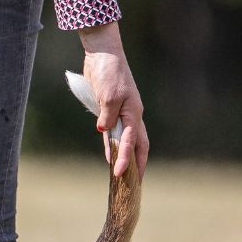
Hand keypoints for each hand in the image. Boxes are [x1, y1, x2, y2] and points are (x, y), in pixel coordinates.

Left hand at [79, 22, 148, 178]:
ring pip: (127, 142)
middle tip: (135, 185)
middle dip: (137, 165)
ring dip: (125, 158)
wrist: (103, 56)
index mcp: (134, 113)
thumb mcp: (109, 93)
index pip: (132, 142)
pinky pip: (114, 135)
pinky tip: (109, 157)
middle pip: (138, 146)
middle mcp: (131, 116)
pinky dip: (112, 147)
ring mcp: (122, 115)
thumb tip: (104, 131)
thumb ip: (108, 114)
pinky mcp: (110, 113)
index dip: (126, 159)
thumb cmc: (109, 72)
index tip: (119, 175)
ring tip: (123, 177)